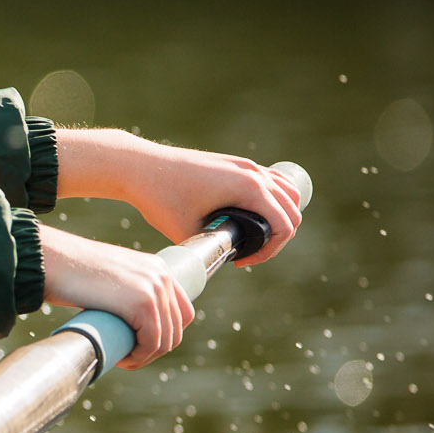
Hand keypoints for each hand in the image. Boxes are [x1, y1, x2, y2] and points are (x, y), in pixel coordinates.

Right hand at [38, 223, 191, 368]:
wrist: (53, 260)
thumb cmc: (71, 270)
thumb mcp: (111, 275)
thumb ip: (125, 288)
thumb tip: (125, 315)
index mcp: (159, 268)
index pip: (182, 312)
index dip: (166, 334)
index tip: (140, 344)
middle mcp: (162, 277)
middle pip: (175, 330)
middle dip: (153, 350)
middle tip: (126, 356)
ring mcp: (155, 289)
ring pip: (165, 340)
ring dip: (144, 357)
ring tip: (121, 359)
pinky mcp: (142, 304)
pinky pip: (152, 343)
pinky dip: (138, 357)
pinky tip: (120, 358)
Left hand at [55, 129, 301, 265]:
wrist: (141, 167)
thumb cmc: (161, 197)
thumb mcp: (187, 233)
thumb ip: (210, 251)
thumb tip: (220, 269)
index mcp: (249, 188)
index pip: (285, 225)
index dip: (270, 251)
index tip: (242, 262)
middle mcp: (254, 173)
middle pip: (291, 210)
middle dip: (277, 238)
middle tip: (247, 255)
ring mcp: (246, 164)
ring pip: (286, 192)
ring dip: (280, 216)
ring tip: (254, 236)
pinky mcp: (236, 163)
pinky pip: (271, 179)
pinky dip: (274, 198)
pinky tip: (255, 214)